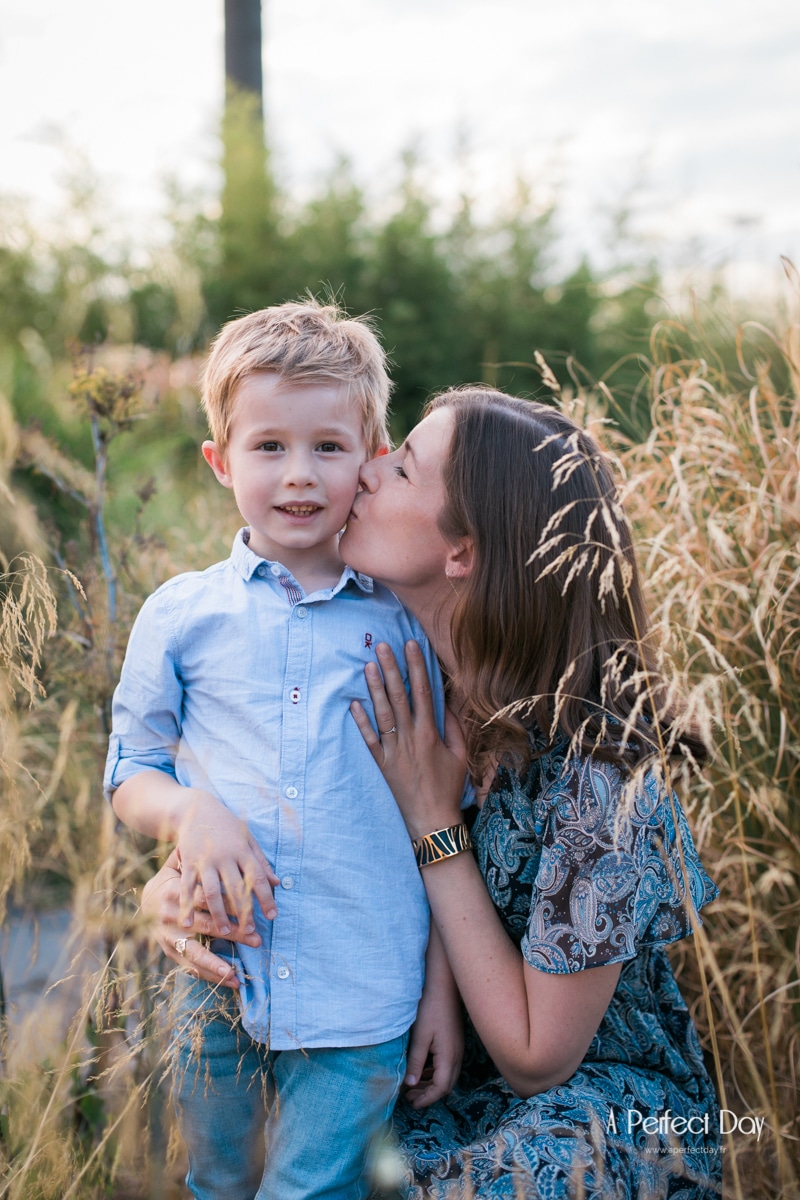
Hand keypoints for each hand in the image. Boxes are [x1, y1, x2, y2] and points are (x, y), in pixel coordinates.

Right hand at [140, 849, 261, 987]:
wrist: (145, 896)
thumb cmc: (177, 877)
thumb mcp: (186, 864)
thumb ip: (209, 862)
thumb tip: (234, 858)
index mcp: (174, 889)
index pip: (205, 898)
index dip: (228, 905)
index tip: (251, 911)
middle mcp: (169, 914)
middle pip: (205, 925)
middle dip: (233, 933)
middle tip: (256, 938)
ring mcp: (167, 935)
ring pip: (195, 952)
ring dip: (217, 964)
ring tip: (236, 974)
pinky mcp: (167, 950)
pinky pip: (189, 965)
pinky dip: (209, 974)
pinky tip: (229, 980)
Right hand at [175, 790, 279, 933]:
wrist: (197, 808)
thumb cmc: (227, 825)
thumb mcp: (247, 838)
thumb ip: (260, 861)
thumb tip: (276, 882)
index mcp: (242, 851)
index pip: (257, 877)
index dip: (266, 897)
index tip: (273, 915)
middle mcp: (224, 857)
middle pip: (236, 888)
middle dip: (244, 911)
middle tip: (250, 931)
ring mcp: (205, 860)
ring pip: (213, 891)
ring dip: (219, 913)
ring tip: (225, 932)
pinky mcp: (187, 863)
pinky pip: (187, 887)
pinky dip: (187, 905)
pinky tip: (186, 922)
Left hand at [350, 640, 466, 838]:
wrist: (432, 819)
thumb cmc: (449, 786)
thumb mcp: (460, 754)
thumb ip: (453, 726)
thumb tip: (446, 701)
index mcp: (430, 733)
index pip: (423, 691)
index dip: (417, 666)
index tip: (411, 645)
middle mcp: (410, 738)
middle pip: (398, 696)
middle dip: (391, 669)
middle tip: (382, 646)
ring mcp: (393, 751)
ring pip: (382, 713)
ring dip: (374, 688)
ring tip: (368, 666)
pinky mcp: (381, 764)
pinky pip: (369, 739)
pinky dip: (361, 721)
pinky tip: (354, 704)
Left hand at [404, 969, 463, 1108]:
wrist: (444, 986)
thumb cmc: (431, 1009)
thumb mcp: (420, 1037)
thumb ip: (416, 1062)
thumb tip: (410, 1085)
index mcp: (449, 1057)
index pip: (440, 1088)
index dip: (427, 1099)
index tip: (412, 1103)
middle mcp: (457, 1055)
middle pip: (446, 1086)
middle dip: (429, 1095)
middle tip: (410, 1097)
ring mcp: (458, 1048)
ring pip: (448, 1076)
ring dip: (432, 1084)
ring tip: (414, 1086)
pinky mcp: (455, 1042)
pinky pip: (448, 1065)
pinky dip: (436, 1072)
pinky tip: (423, 1069)